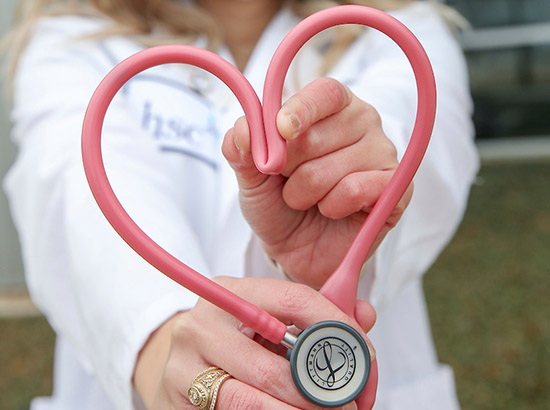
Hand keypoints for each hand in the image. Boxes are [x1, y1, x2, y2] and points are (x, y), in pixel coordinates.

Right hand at [133, 277, 375, 408]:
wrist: (176, 361)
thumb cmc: (236, 340)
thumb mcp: (270, 321)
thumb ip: (316, 316)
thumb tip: (364, 315)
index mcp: (231, 292)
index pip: (294, 299)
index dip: (335, 327)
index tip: (364, 355)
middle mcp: (202, 323)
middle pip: (273, 366)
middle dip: (319, 394)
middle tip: (348, 406)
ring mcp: (183, 364)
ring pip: (251, 402)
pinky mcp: (175, 400)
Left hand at [223, 78, 412, 287]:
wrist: (298, 250)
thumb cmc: (279, 204)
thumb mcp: (251, 177)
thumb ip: (241, 149)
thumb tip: (242, 128)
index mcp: (330, 107)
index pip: (324, 92)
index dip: (301, 109)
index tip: (280, 129)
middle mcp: (362, 122)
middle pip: (316, 135)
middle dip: (288, 170)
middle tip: (290, 181)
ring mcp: (383, 153)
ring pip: (330, 170)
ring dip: (306, 194)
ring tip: (311, 200)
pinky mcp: (396, 187)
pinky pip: (355, 190)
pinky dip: (332, 207)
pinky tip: (333, 211)